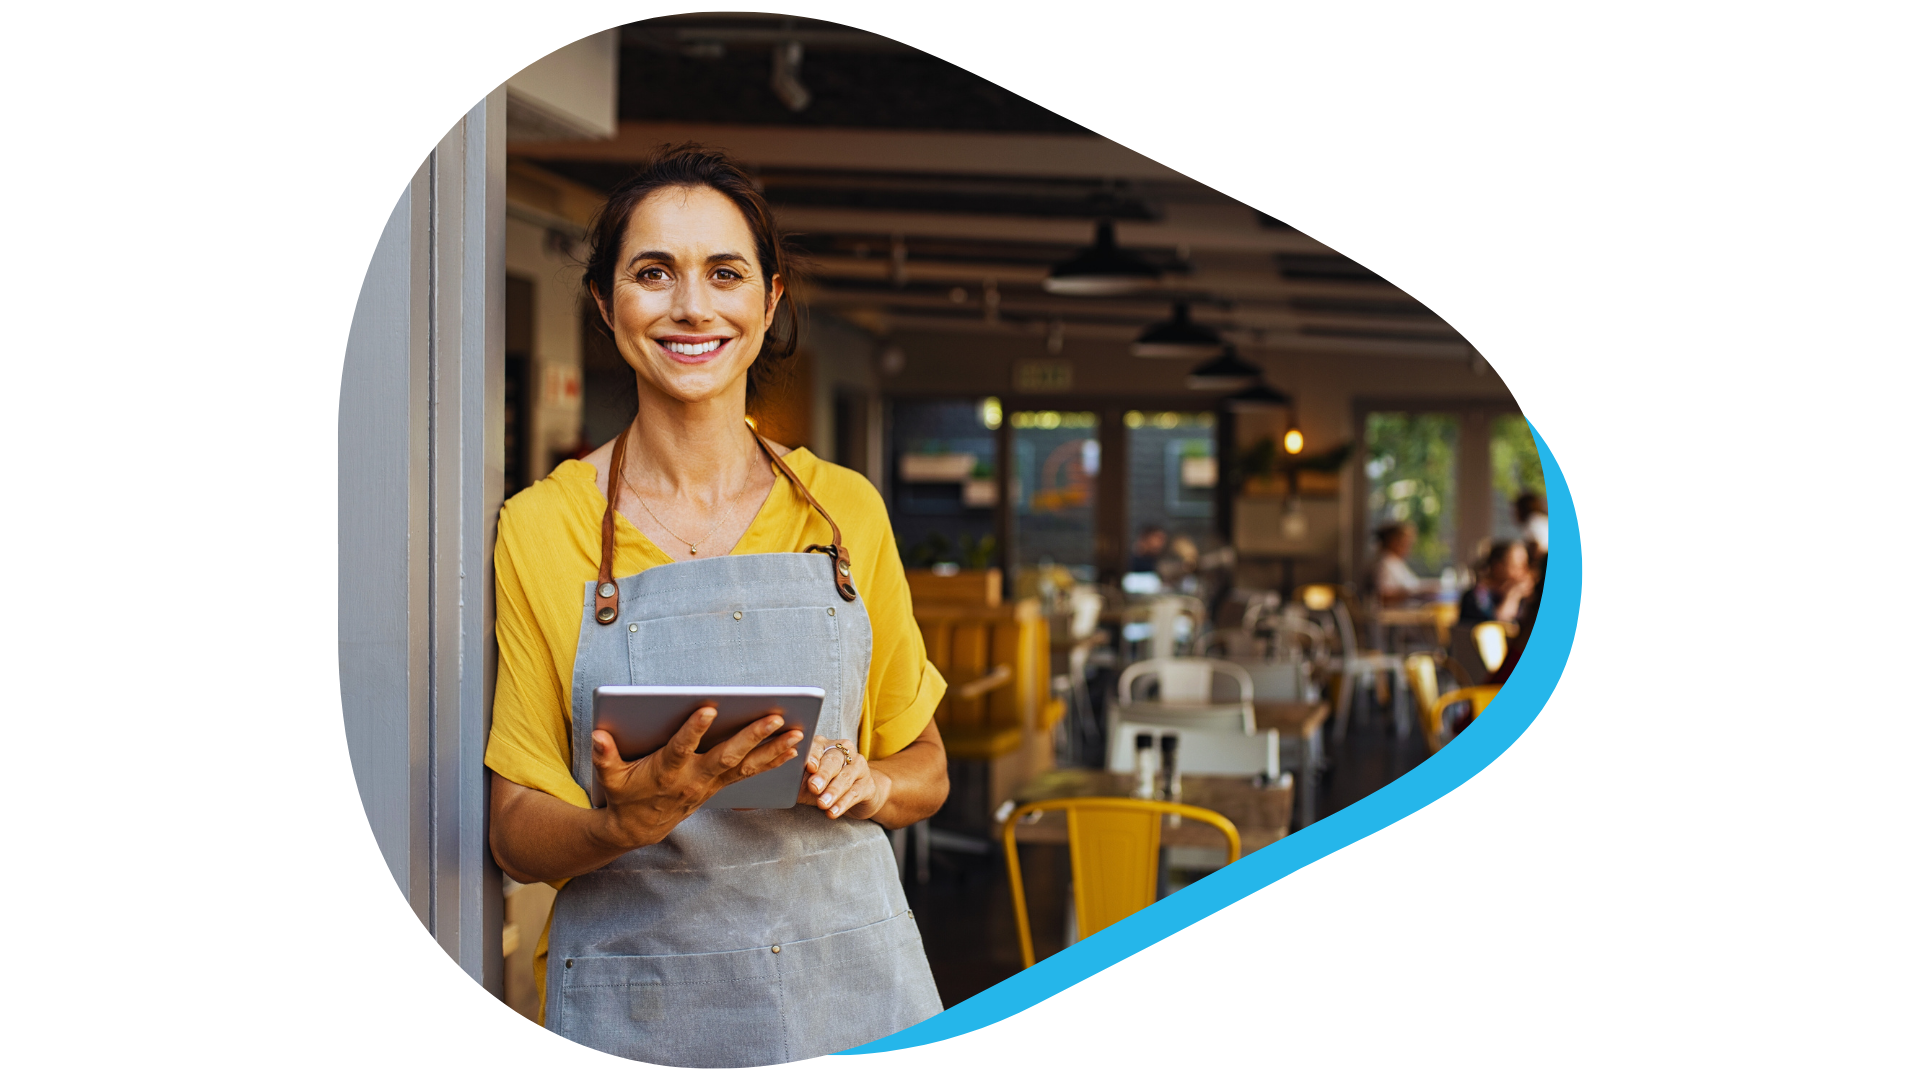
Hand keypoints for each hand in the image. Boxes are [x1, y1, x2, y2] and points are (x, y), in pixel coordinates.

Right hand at [591, 707, 803, 846]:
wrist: (639, 828)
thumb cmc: (625, 795)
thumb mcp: (610, 777)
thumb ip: (605, 756)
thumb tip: (598, 735)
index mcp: (666, 771)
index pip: (681, 747)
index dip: (694, 729)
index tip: (709, 708)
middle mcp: (694, 778)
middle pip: (727, 756)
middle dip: (752, 736)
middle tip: (775, 717)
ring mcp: (710, 784)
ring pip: (746, 766)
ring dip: (772, 749)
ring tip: (797, 733)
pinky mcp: (719, 786)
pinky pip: (750, 773)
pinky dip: (772, 761)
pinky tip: (792, 749)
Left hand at [801, 737, 891, 820]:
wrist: (857, 794)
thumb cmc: (825, 785)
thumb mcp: (808, 781)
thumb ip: (797, 779)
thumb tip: (781, 783)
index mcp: (825, 745)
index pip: (818, 746)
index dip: (813, 756)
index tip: (808, 767)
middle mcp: (844, 752)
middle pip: (833, 760)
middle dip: (823, 774)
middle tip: (814, 787)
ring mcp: (858, 767)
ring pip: (845, 777)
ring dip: (833, 791)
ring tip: (822, 804)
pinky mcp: (868, 784)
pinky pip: (855, 793)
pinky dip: (843, 803)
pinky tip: (833, 812)